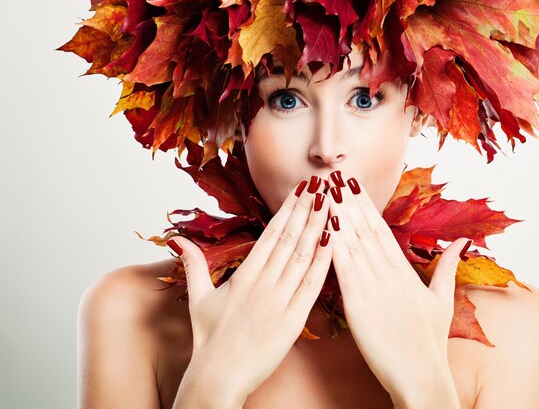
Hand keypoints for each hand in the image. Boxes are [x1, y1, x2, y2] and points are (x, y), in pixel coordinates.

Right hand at [168, 176, 333, 404]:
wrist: (217, 379)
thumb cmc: (208, 339)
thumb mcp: (197, 298)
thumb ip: (194, 264)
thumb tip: (179, 240)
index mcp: (244, 275)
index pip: (271, 233)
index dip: (288, 209)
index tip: (301, 189)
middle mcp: (263, 283)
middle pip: (289, 238)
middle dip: (306, 208)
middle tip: (321, 183)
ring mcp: (279, 300)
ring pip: (303, 256)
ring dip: (318, 227)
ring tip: (331, 203)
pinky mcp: (293, 320)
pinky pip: (312, 286)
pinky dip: (324, 262)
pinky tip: (334, 242)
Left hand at [326, 171, 465, 408]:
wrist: (422, 377)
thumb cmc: (430, 342)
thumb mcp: (443, 300)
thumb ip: (448, 267)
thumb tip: (462, 242)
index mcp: (404, 270)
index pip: (380, 229)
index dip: (364, 204)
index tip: (352, 184)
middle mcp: (388, 273)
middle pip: (364, 229)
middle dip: (348, 201)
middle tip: (333, 175)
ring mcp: (373, 288)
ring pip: (352, 244)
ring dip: (337, 216)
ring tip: (324, 192)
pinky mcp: (358, 306)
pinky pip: (343, 271)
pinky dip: (333, 247)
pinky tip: (323, 227)